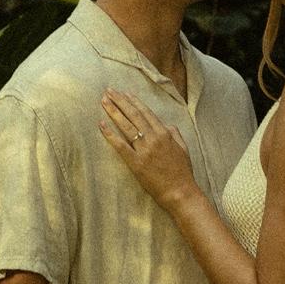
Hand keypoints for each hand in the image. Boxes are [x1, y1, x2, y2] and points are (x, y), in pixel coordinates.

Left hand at [98, 89, 198, 210]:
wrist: (180, 192)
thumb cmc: (182, 172)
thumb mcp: (183, 149)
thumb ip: (175, 134)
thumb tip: (168, 125)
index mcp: (165, 134)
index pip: (146, 113)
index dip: (134, 101)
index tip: (124, 93)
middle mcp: (153, 138)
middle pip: (133, 115)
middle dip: (120, 101)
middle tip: (108, 91)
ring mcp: (143, 150)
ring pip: (126, 126)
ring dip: (113, 111)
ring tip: (103, 101)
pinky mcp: (136, 163)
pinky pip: (120, 145)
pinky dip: (110, 134)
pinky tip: (101, 124)